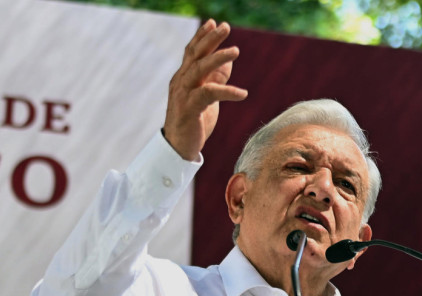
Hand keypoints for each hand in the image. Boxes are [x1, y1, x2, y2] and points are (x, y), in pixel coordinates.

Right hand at [163, 20, 247, 159]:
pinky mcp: (189, 109)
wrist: (178, 148)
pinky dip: (227, 92)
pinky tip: (243, 94)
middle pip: (195, 55)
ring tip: (235, 51)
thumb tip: (228, 62)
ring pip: (199, 70)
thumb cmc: (194, 122)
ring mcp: (183, 95)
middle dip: (210, 39)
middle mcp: (180, 82)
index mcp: (183, 78)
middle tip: (224, 26)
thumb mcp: (207, 98)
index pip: (192, 52)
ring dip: (217, 58)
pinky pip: (209, 94)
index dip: (202, 37)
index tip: (213, 22)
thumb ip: (216, 79)